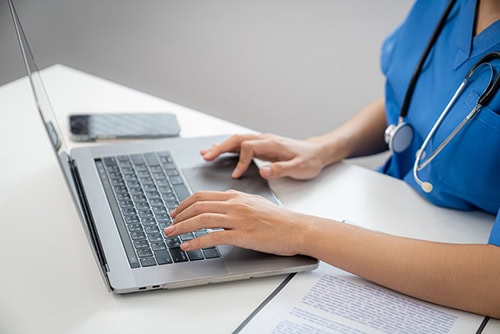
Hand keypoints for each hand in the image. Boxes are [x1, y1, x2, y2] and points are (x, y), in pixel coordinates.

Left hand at [165, 190, 306, 255]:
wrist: (297, 228)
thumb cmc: (279, 219)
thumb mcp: (255, 203)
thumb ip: (237, 203)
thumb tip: (221, 206)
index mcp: (236, 196)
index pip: (203, 195)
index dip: (185, 203)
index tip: (176, 212)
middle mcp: (234, 204)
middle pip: (198, 205)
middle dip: (179, 215)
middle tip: (169, 224)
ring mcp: (238, 219)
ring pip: (202, 219)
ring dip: (182, 227)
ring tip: (171, 234)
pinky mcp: (242, 234)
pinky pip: (213, 237)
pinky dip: (197, 241)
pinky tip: (188, 245)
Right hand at [200, 133, 326, 179]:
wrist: (318, 153)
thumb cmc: (310, 161)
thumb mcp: (299, 168)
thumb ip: (281, 169)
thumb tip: (264, 171)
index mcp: (272, 144)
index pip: (249, 147)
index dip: (240, 161)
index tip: (236, 175)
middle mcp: (265, 140)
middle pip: (238, 140)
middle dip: (221, 148)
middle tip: (206, 157)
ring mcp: (262, 142)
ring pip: (237, 141)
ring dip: (221, 147)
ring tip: (205, 154)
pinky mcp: (261, 147)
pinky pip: (241, 145)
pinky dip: (227, 148)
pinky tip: (217, 151)